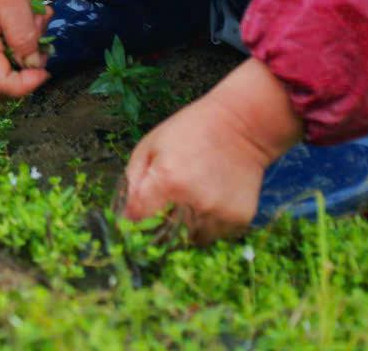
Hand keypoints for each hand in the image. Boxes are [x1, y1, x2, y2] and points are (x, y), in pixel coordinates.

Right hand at [0, 0, 51, 98]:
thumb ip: (23, 32)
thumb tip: (34, 64)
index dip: (27, 85)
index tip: (47, 67)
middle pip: (3, 80)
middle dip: (31, 62)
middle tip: (41, 26)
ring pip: (4, 65)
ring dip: (27, 46)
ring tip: (36, 12)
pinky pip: (0, 52)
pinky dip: (18, 39)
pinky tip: (24, 14)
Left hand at [119, 57, 303, 243]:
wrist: (241, 127)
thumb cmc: (189, 132)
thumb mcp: (150, 146)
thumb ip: (133, 180)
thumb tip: (127, 214)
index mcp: (167, 181)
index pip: (138, 218)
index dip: (132, 219)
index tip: (134, 217)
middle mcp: (194, 202)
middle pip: (164, 235)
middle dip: (159, 227)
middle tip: (164, 209)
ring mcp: (219, 213)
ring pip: (191, 239)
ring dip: (185, 229)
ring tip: (191, 201)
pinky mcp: (239, 219)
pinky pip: (215, 235)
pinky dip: (208, 225)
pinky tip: (210, 201)